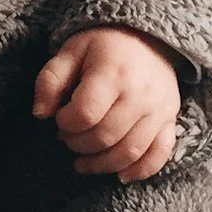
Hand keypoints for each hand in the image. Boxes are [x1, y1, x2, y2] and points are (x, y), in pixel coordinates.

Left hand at [33, 27, 181, 181]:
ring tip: (83, 162)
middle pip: (106, 136)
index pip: (85, 113)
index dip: (65, 123)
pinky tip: (120, 176)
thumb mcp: (70, 52)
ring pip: (130, 152)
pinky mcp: (170, 120)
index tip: (59, 117)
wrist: (146, 36)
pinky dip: (140, 171)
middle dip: (79, 144)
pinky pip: (159, 155)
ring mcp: (159, 109)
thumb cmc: (102, 46)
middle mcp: (140, 93)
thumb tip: (40, 114)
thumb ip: (50, 81)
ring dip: (101, 164)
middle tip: (67, 138)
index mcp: (113, 72)